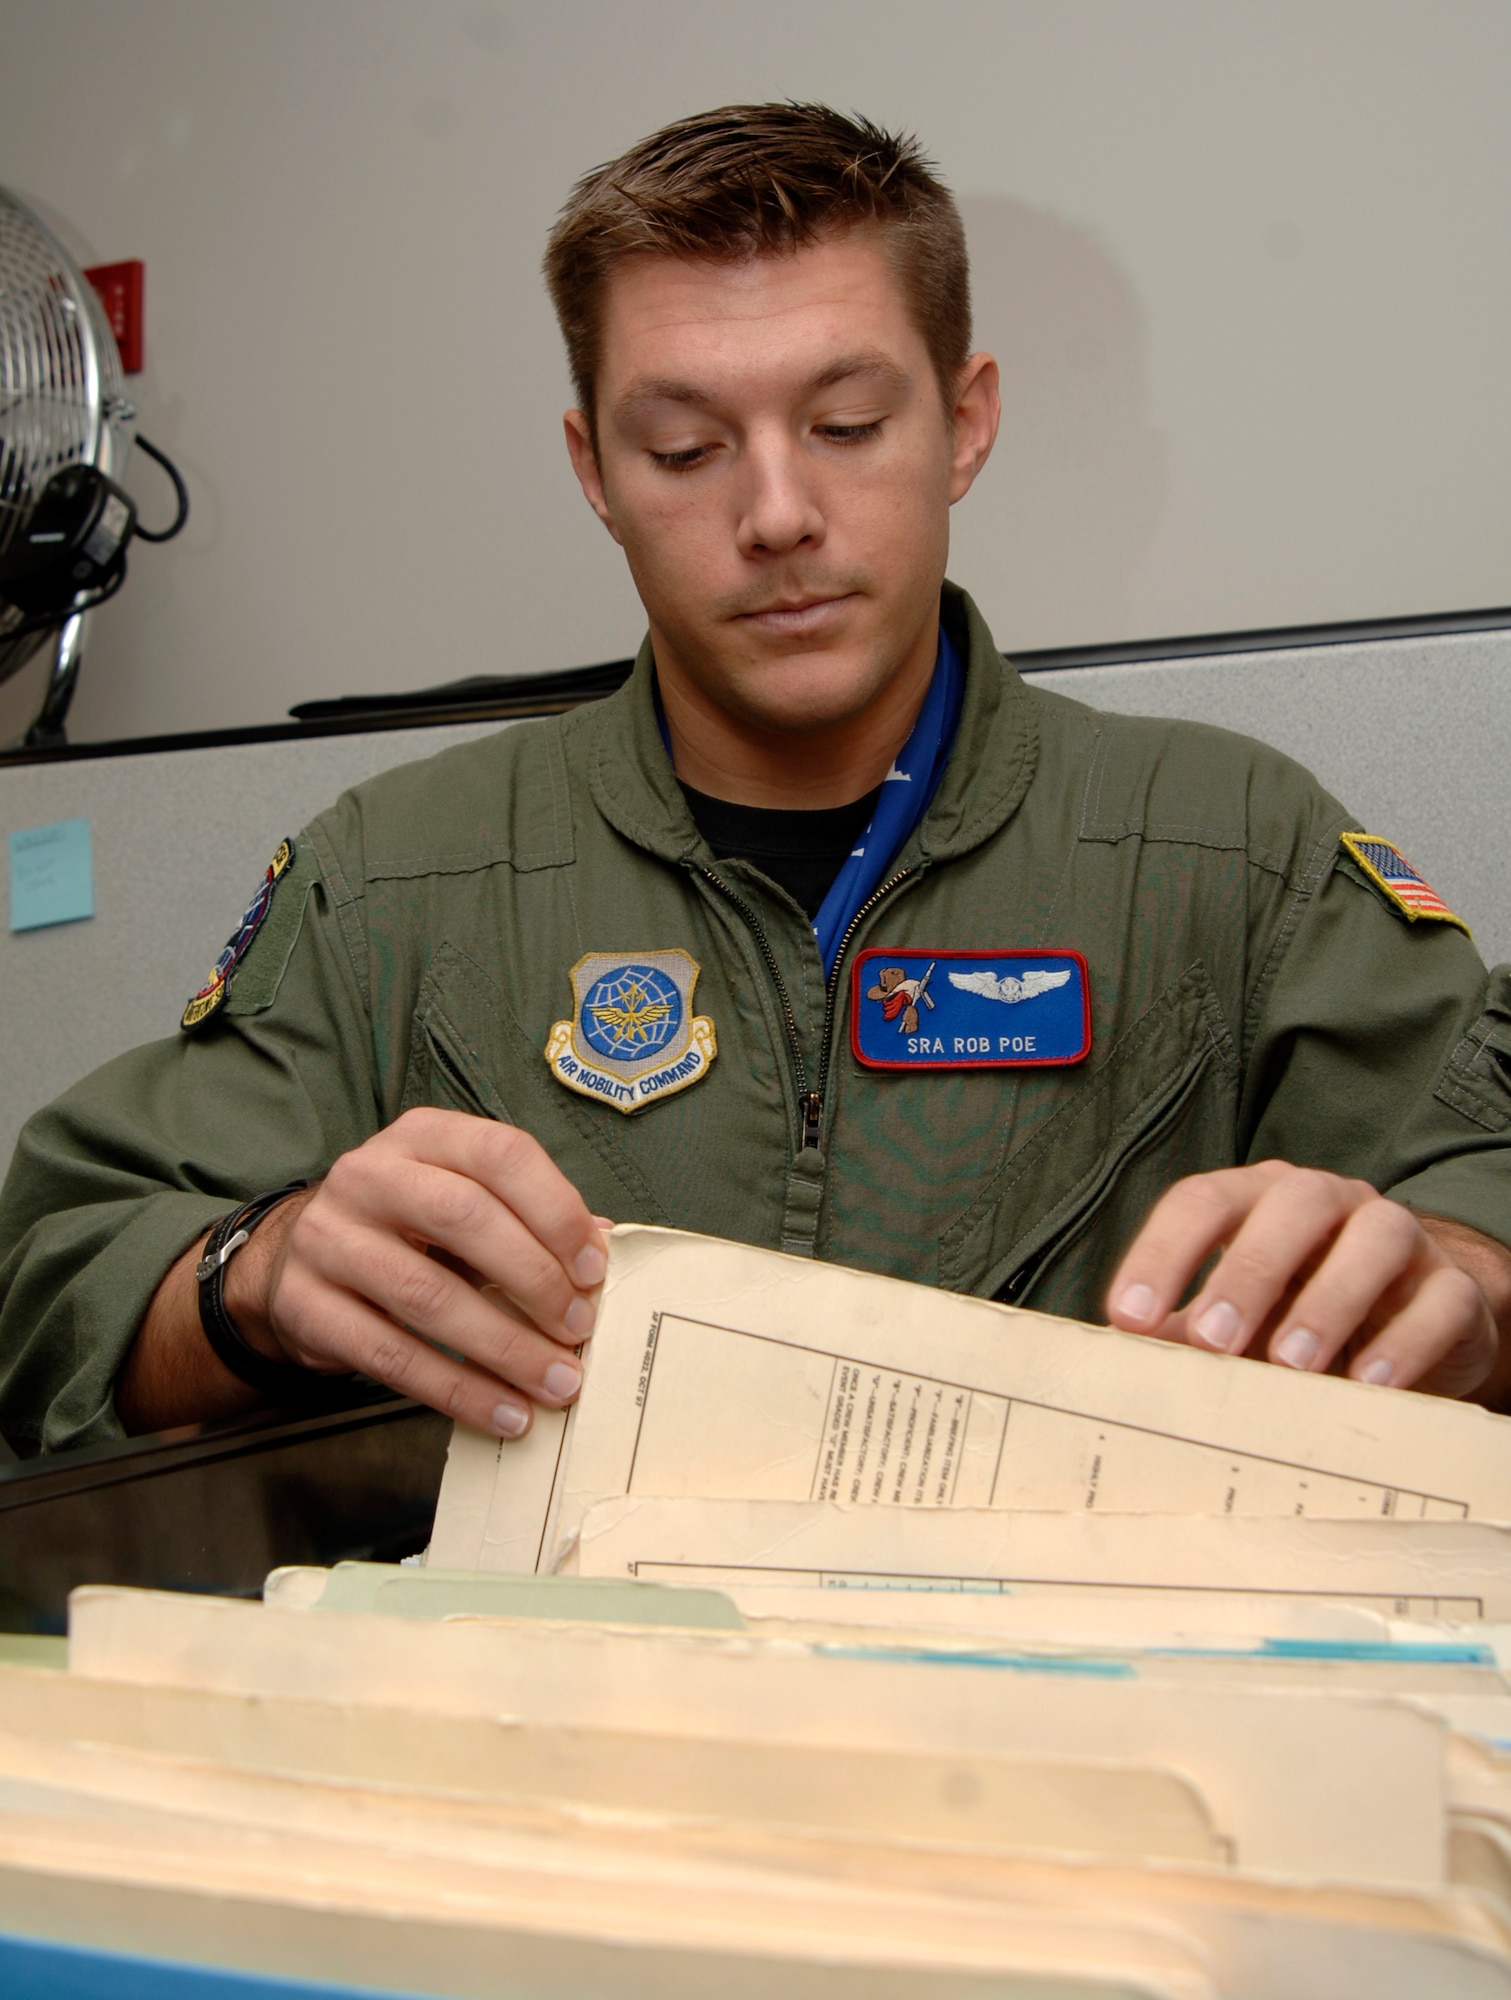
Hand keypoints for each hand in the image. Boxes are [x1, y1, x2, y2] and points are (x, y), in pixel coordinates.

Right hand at [223, 1109, 607, 1438]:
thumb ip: (527, 1218)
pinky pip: (391, 1356)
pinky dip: (457, 1391)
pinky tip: (502, 1413)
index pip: (499, 1155)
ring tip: (555, 1383)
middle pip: (464, 1219)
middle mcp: (368, 1175)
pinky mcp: (304, 1304)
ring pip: (428, 1296)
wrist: (293, 1260)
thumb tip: (601, 1250)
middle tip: (578, 1329)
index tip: (593, 1271)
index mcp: (422, 1136)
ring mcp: (328, 1238)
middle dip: (534, 1280)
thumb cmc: (404, 1228)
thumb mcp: (460, 1199)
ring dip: (504, 1348)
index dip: (555, 1211)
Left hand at [1105, 1160, 1497, 1398]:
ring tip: (1292, 1365)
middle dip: (1244, 1272)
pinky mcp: (1453, 1288)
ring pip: (1373, 1238)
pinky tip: (1368, 1383)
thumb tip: (1120, 1369)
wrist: (1415, 1324)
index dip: (1162, 1254)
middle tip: (1210, 1341)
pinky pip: (1440, 1300)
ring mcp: (1398, 1237)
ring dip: (1327, 1300)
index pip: (1202, 1201)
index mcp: (1258, 1199)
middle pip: (1288, 1207)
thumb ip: (1186, 1335)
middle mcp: (1327, 1202)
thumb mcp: (1239, 1320)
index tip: (1128, 1319)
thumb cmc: (1300, 1313)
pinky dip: (1404, 1342)